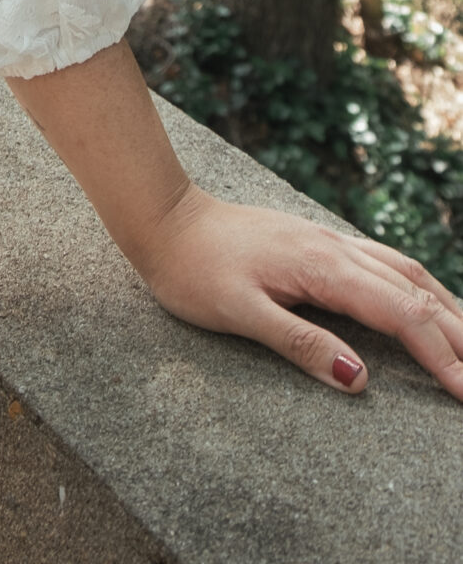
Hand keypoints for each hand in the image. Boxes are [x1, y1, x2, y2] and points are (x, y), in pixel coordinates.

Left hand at [134, 184, 462, 399]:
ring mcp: (329, 241)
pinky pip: (384, 263)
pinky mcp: (318, 242)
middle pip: (417, 291)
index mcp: (323, 268)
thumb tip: (359, 379)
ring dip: (446, 307)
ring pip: (406, 272)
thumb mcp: (238, 313)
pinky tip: (422, 301)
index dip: (443, 356)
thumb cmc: (193, 269)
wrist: (163, 217)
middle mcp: (336, 249)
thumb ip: (299, 343)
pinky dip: (417, 287)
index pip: (402, 314)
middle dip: (460, 335)